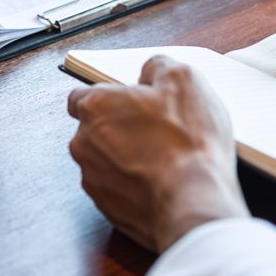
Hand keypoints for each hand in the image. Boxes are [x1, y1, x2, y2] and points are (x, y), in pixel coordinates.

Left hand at [68, 56, 248, 252]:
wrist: (193, 202)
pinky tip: (162, 182)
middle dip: (122, 128)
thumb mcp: (184, 79)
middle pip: (96, 129)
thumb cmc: (187, 141)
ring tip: (165, 159)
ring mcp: (93, 178)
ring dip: (127, 158)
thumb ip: (158, 66)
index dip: (110, 97)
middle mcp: (84, 142)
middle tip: (158, 130)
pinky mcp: (106, 208)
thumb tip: (150, 70)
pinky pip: (117, 188)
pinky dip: (134, 184)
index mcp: (96, 107)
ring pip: (105, 161)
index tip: (133, 103)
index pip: (82, 96)